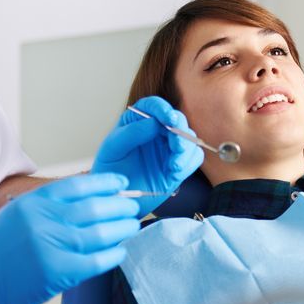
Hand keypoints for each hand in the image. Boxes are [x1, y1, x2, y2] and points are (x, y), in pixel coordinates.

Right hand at [0, 173, 139, 303]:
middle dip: (119, 207)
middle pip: (94, 208)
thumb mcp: (19, 214)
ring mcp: (50, 246)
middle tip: (132, 208)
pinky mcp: (57, 272)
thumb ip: (50, 205)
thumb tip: (92, 197)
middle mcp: (43, 220)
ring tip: (132, 227)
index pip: (79, 185)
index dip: (106, 183)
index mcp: (34, 203)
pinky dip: (112, 256)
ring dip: (122, 229)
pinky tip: (120, 252)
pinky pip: (95, 261)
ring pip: (99, 233)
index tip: (121, 184)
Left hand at [92, 96, 203, 214]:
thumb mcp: (113, 149)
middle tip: (177, 147)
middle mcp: (157, 131)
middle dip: (180, 132)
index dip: (163, 109)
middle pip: (178, 120)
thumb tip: (154, 123)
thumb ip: (131, 133)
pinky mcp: (178, 163)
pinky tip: (174, 172)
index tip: (169, 119)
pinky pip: (194, 157)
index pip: (155, 106)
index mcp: (139, 120)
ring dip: (186, 151)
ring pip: (189, 139)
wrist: (116, 196)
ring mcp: (169, 147)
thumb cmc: (110, 170)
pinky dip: (188, 163)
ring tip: (174, 166)